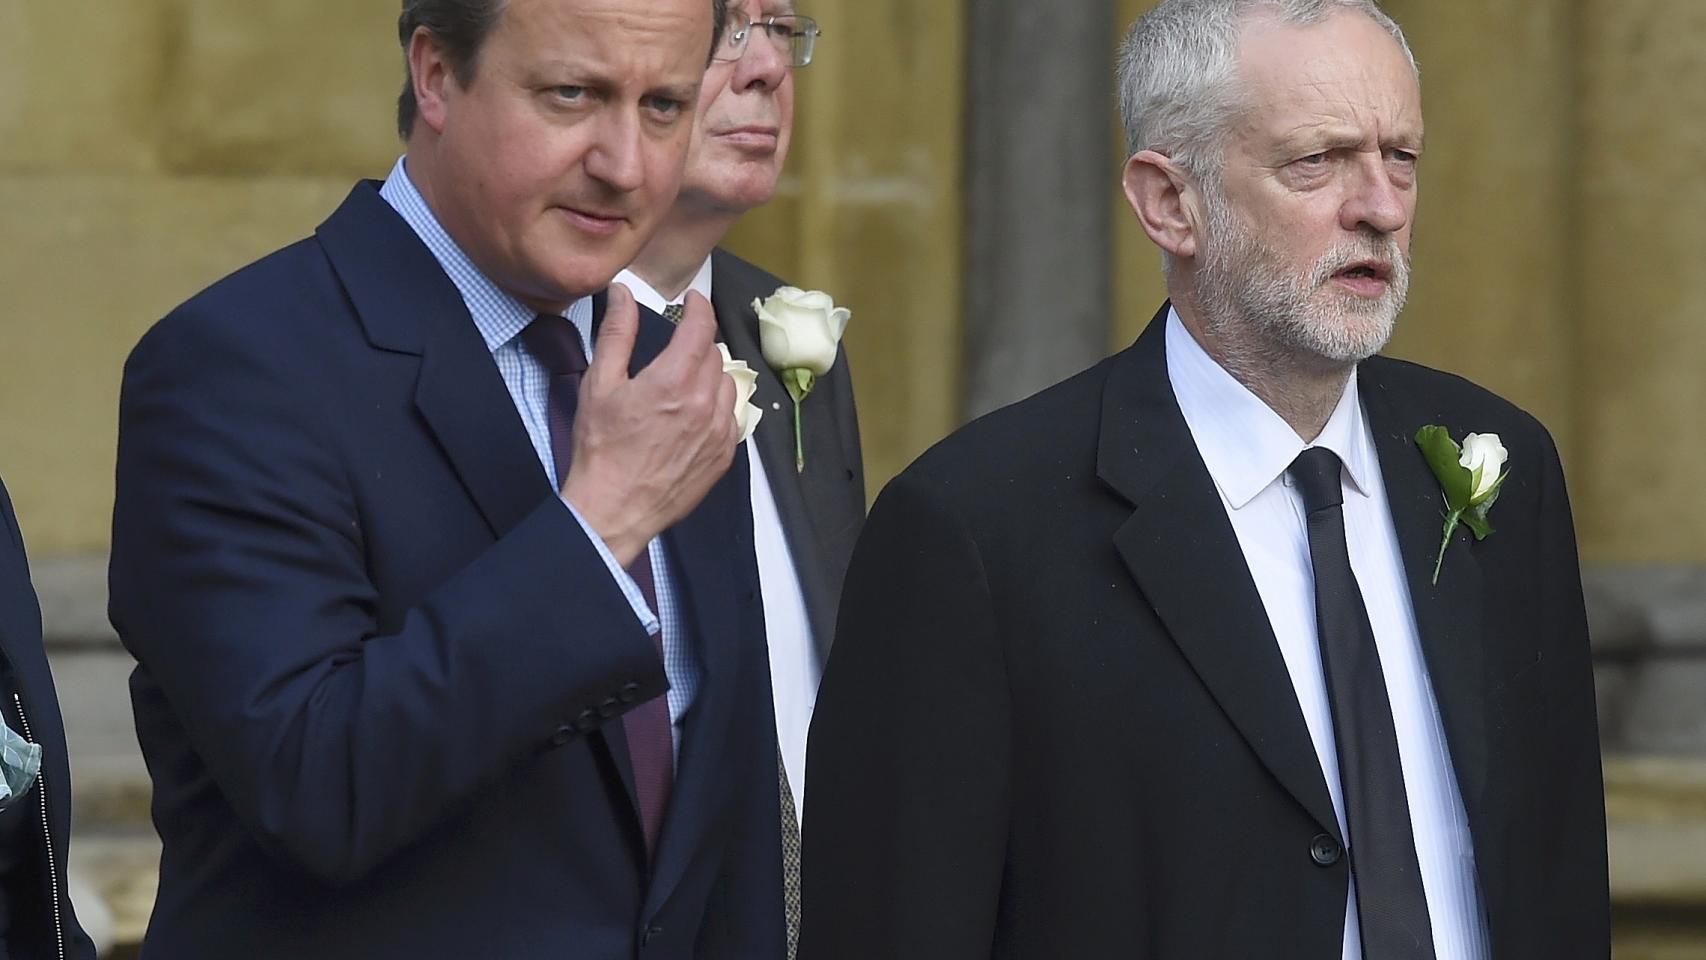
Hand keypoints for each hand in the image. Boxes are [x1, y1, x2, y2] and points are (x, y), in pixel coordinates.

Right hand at [562, 286, 738, 565]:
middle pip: (714, 353)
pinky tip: (693, 415)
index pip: (701, 326)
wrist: (613, 509)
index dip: (698, 306)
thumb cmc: (601, 447)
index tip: (692, 300)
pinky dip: (716, 407)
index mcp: (674, 379)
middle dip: (697, 343)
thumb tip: (622, 294)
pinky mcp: (723, 455)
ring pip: (726, 384)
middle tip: (675, 348)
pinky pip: (731, 416)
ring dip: (709, 375)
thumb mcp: (600, 384)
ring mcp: (719, 431)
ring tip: (684, 383)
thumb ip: (617, 333)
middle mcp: (704, 402)